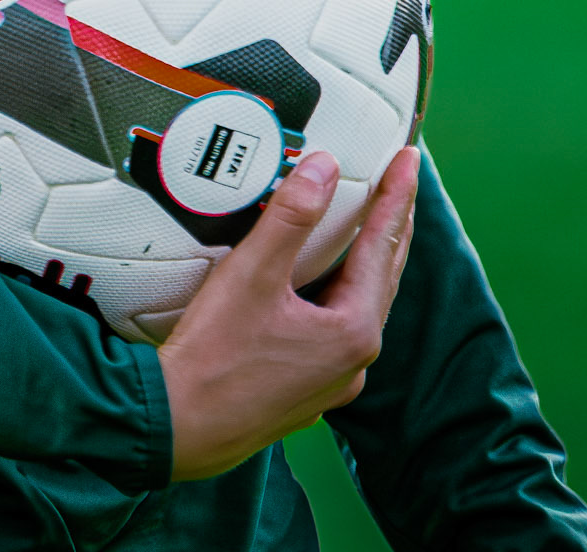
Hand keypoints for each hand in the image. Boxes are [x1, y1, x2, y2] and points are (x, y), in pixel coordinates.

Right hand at [158, 144, 419, 481]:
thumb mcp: (253, 273)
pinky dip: (341, 295)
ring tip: (373, 226)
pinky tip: (327, 288)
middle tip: (401, 183)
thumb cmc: (213, 358)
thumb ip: (292, 216)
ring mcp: (331, 383)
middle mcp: (353, 362)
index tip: (410, 158)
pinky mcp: (305, 393)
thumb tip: (324, 167)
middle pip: (382, 277)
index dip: (396, 196)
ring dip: (369, 263)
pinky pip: (337, 332)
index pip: (382, 245)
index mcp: (352, 331)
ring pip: (361, 307)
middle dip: (392, 226)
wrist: (177, 429)